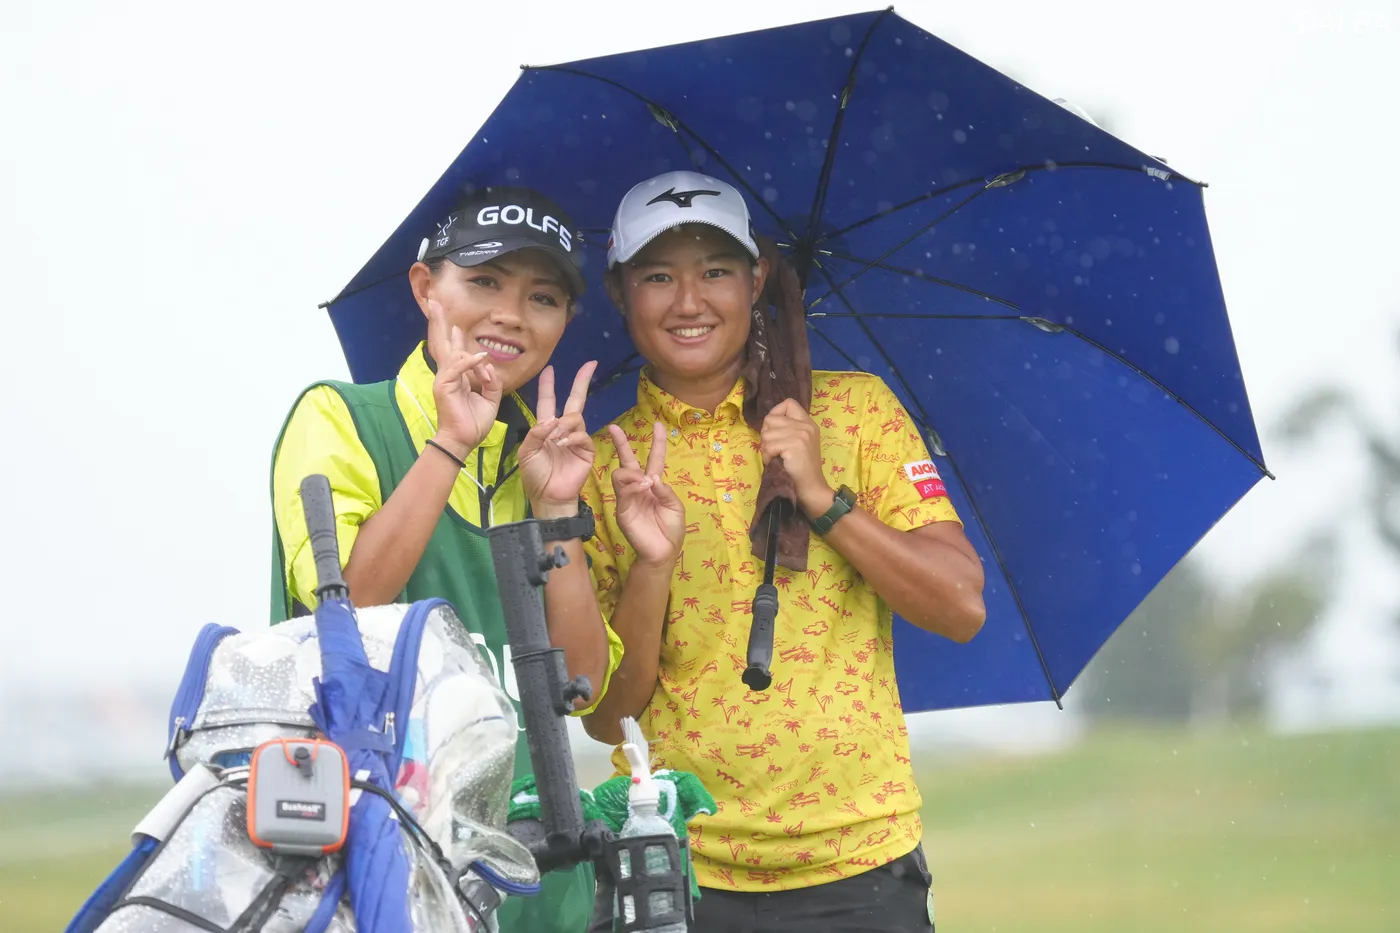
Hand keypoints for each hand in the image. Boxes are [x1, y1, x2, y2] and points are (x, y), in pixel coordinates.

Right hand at [426, 299, 502, 456]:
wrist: (463, 441)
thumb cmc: (473, 423)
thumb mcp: (489, 399)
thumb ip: (491, 381)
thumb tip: (488, 365)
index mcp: (456, 377)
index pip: (452, 351)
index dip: (451, 335)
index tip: (453, 322)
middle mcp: (447, 375)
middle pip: (439, 343)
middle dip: (437, 322)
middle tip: (433, 302)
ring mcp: (443, 380)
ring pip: (448, 352)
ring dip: (459, 344)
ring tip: (465, 347)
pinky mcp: (444, 386)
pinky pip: (457, 367)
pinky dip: (470, 362)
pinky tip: (482, 358)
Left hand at [520, 361, 597, 517]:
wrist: (547, 496)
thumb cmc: (534, 475)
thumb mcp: (526, 451)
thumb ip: (535, 432)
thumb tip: (553, 419)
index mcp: (546, 428)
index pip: (548, 401)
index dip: (548, 385)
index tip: (549, 369)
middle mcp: (563, 429)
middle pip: (574, 399)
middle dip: (581, 381)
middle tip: (590, 364)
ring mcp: (576, 438)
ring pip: (576, 417)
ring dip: (564, 424)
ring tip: (555, 439)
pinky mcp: (586, 449)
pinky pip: (582, 435)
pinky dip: (571, 437)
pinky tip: (562, 444)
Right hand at [608, 422, 685, 566]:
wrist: (663, 552)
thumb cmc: (671, 530)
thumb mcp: (675, 507)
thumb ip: (665, 491)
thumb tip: (652, 477)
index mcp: (654, 485)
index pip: (654, 459)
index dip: (657, 442)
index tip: (659, 425)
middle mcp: (639, 488)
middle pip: (627, 461)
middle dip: (620, 443)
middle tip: (613, 427)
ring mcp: (628, 498)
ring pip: (620, 474)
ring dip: (633, 473)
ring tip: (646, 482)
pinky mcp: (622, 510)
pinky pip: (623, 492)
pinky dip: (633, 486)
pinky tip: (644, 488)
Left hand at [760, 398, 833, 516]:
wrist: (811, 488)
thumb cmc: (801, 469)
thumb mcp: (799, 443)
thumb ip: (788, 429)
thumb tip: (767, 424)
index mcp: (808, 423)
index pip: (788, 403)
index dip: (775, 413)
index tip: (774, 430)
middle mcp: (806, 426)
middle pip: (771, 419)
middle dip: (766, 435)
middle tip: (774, 450)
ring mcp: (801, 434)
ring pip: (766, 433)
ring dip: (766, 448)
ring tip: (776, 458)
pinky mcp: (794, 445)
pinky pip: (768, 446)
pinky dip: (767, 456)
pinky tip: (776, 462)